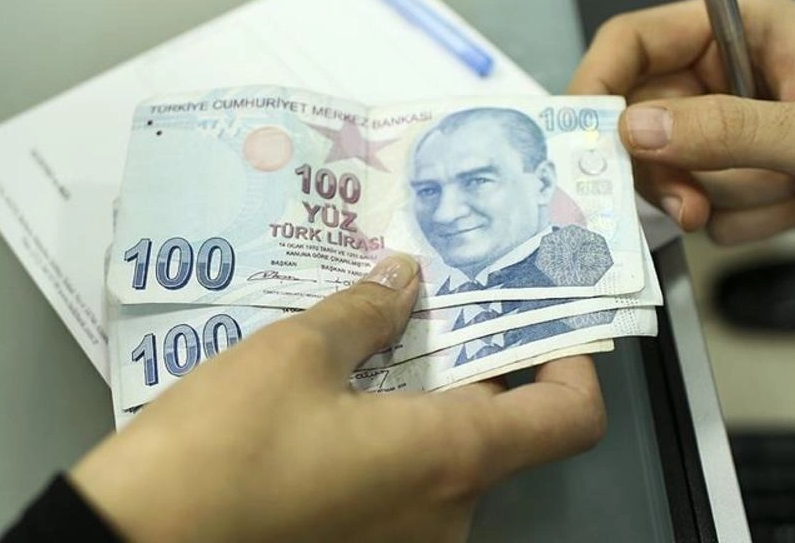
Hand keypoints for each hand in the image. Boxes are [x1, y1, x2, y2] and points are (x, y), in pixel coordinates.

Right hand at [70, 255, 604, 542]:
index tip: (541, 319)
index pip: (569, 418)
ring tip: (369, 338)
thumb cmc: (223, 449)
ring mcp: (409, 541)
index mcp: (450, 457)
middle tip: (431, 300)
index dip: (572, 362)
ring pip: (445, 454)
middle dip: (471, 362)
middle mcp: (447, 511)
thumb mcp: (293, 357)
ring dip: (422, 396)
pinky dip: (390, 435)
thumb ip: (364, 313)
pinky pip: (404, 484)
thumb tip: (403, 278)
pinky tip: (335, 396)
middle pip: (500, 428)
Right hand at [570, 0, 794, 245]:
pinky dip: (746, 219)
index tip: (580, 138)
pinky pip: (701, 207)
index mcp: (738, 32)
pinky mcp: (732, 176)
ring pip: (669, 174)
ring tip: (792, 190)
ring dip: (728, 198)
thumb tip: (635, 130)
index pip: (633, 42)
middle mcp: (721, 77)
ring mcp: (725, 131)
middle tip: (694, 202)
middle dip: (673, 170)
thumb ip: (726, 129)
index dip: (598, 85)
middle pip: (640, 122)